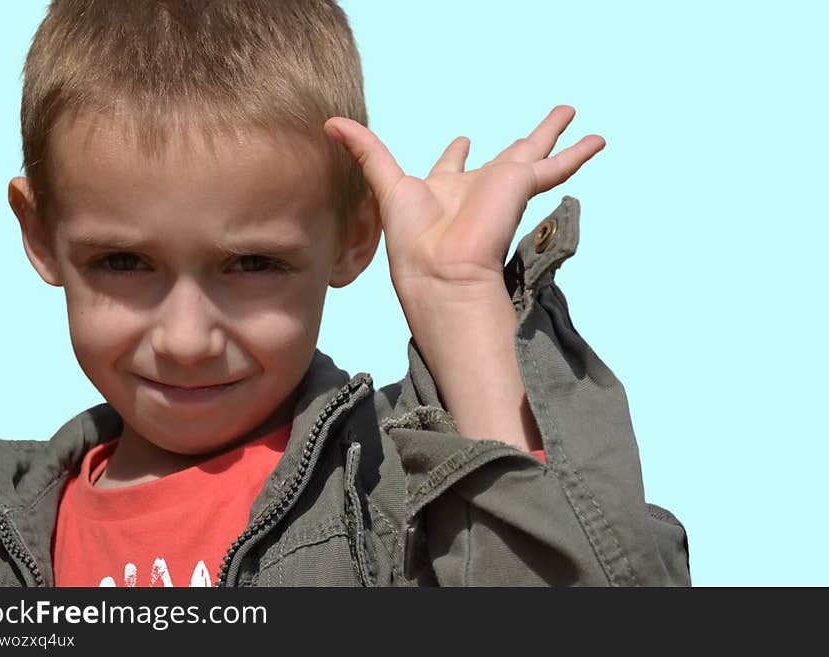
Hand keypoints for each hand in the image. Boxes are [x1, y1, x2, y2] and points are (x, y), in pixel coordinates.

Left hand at [323, 105, 604, 296]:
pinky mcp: (522, 187)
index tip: (463, 140)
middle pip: (506, 155)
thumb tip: (331, 122)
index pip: (453, 167)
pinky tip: (598, 139)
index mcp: (444, 192)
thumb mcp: (385, 186)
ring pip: (538, 155)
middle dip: (522, 138)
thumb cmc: (412, 244)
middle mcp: (477, 189)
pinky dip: (576, 153)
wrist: (444, 276)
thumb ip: (365, 151)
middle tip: (543, 119)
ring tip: (574, 115)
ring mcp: (503, 188)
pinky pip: (556, 165)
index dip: (457, 153)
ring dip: (556, 135)